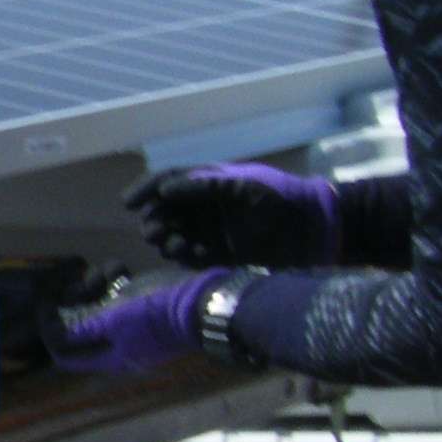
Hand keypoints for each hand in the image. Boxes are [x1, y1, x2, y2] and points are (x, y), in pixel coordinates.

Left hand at [47, 270, 234, 373]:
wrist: (202, 301)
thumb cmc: (155, 315)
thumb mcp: (114, 322)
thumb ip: (83, 330)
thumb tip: (55, 337)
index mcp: (111, 358)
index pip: (66, 357)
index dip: (51, 335)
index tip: (46, 310)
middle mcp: (119, 345)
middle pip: (80, 329)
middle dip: (74, 305)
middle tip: (73, 285)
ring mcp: (132, 325)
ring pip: (97, 307)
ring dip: (94, 287)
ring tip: (103, 275)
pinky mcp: (143, 305)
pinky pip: (118, 294)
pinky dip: (114, 280)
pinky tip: (120, 269)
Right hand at [125, 163, 338, 267]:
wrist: (313, 228)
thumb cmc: (280, 197)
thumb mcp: (242, 186)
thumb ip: (203, 187)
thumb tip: (165, 190)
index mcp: (208, 184)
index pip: (168, 183)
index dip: (146, 190)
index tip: (128, 203)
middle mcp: (204, 208)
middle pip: (166, 212)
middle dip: (154, 219)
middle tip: (153, 230)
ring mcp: (211, 233)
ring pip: (174, 236)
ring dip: (167, 239)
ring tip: (173, 243)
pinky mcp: (220, 257)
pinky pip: (191, 258)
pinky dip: (184, 256)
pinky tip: (187, 254)